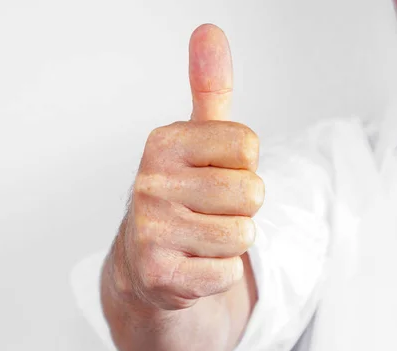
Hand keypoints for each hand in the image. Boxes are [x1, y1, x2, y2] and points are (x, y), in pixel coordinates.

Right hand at [119, 24, 263, 310]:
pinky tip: (192, 263)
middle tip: (210, 210)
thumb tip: (209, 30)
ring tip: (201, 236)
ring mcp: (151, 231)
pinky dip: (219, 273)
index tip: (215, 174)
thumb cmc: (183, 192)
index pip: (249, 146)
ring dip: (232, 241)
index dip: (243, 165)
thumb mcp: (196, 138)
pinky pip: (228, 272)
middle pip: (252, 192)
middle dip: (242, 207)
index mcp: (163, 143)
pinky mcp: (159, 275)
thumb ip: (209, 87)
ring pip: (244, 235)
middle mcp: (150, 183)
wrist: (144, 260)